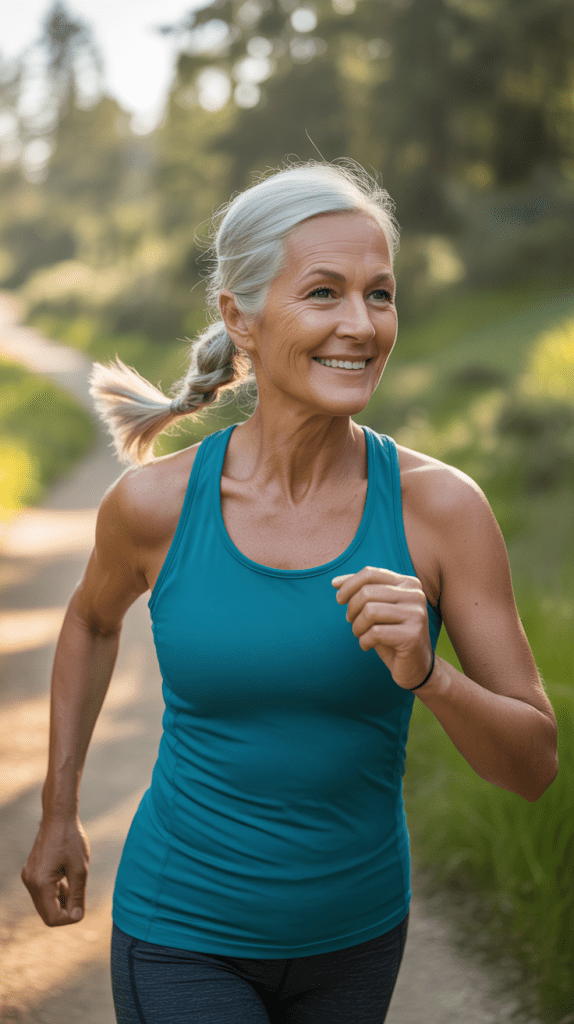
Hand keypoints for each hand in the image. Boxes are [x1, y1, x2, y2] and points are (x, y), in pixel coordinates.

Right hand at [21, 816, 89, 926]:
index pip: (52, 917)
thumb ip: (78, 895)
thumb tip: (77, 916)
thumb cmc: (71, 840)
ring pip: (43, 904)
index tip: (82, 908)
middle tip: (80, 900)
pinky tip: (66, 882)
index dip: (69, 918)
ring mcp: (28, 877)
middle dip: (64, 912)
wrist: (58, 817)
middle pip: (46, 913)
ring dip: (60, 903)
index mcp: (41, 882)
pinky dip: (54, 893)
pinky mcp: (30, 872)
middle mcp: (30, 882)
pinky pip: (41, 892)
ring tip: (75, 888)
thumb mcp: (80, 869)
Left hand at [332, 566, 433, 690]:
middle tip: (352, 623)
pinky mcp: (413, 635)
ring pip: (369, 612)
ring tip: (361, 634)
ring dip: (357, 627)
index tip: (339, 599)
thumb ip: (360, 591)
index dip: (349, 584)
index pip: (371, 573)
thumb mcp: (377, 609)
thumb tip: (335, 582)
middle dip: (352, 610)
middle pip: (366, 592)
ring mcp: (417, 614)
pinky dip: (364, 641)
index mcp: (408, 583)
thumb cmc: (392, 635)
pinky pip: (375, 633)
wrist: (416, 666)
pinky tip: (368, 646)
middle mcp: (416, 595)